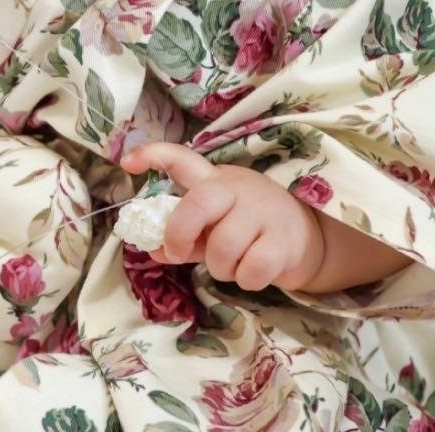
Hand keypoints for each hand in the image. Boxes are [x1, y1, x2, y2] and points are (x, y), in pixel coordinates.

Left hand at [119, 142, 325, 292]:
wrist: (308, 237)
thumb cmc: (249, 228)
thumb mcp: (214, 226)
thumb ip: (185, 237)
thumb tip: (152, 250)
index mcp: (215, 180)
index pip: (181, 158)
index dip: (152, 156)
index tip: (126, 163)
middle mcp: (237, 189)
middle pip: (198, 203)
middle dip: (180, 233)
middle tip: (177, 251)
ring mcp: (262, 212)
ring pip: (223, 247)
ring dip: (220, 267)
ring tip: (230, 265)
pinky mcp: (284, 241)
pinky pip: (251, 269)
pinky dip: (246, 279)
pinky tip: (254, 272)